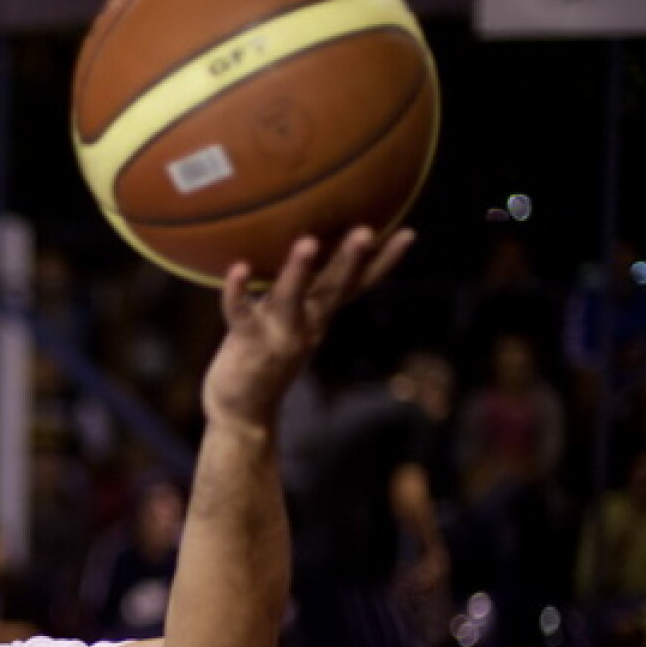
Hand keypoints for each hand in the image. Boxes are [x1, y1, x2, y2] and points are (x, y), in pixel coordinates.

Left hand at [203, 226, 415, 431]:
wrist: (244, 414)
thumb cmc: (264, 359)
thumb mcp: (293, 324)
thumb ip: (302, 294)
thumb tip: (309, 249)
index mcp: (318, 318)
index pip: (357, 286)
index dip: (383, 262)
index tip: (407, 233)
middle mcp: (305, 325)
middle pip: (332, 289)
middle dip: (350, 261)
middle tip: (365, 231)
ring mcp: (277, 334)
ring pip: (291, 297)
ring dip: (299, 270)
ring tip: (308, 242)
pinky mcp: (247, 341)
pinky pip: (241, 313)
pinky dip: (238, 292)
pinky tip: (238, 267)